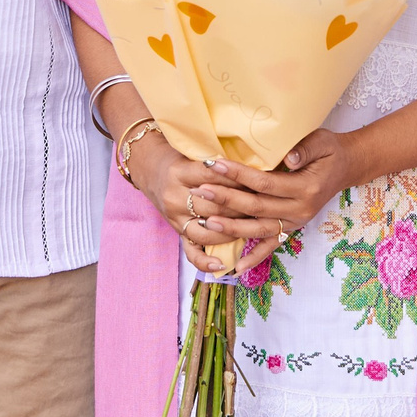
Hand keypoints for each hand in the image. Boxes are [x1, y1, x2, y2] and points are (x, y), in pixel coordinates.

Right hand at [129, 129, 271, 275]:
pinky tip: (222, 265)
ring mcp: (175, 218)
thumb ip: (217, 161)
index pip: (214, 177)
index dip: (238, 178)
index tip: (260, 179)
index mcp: (179, 172)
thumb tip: (254, 166)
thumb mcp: (193, 152)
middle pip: (214, 206)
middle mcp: (174, 197)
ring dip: (233, 230)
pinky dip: (206, 261)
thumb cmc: (179, 158)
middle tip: (266, 205)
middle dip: (242, 206)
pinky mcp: (176, 232)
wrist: (149, 169)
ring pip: (207, 231)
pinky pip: (191, 252)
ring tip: (254, 226)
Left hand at [189, 130, 359, 275]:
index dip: (238, 174)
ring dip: (232, 228)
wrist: (346, 167)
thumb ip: (305, 149)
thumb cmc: (329, 150)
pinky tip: (236, 267)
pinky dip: (254, 258)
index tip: (213, 164)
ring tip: (205, 223)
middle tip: (200, 191)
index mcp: (305, 188)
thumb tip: (289, 157)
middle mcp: (300, 210)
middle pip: (256, 207)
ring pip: (259, 230)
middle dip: (226, 200)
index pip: (264, 183)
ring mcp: (295, 222)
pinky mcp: (292, 229)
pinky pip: (271, 246)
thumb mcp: (321, 142)